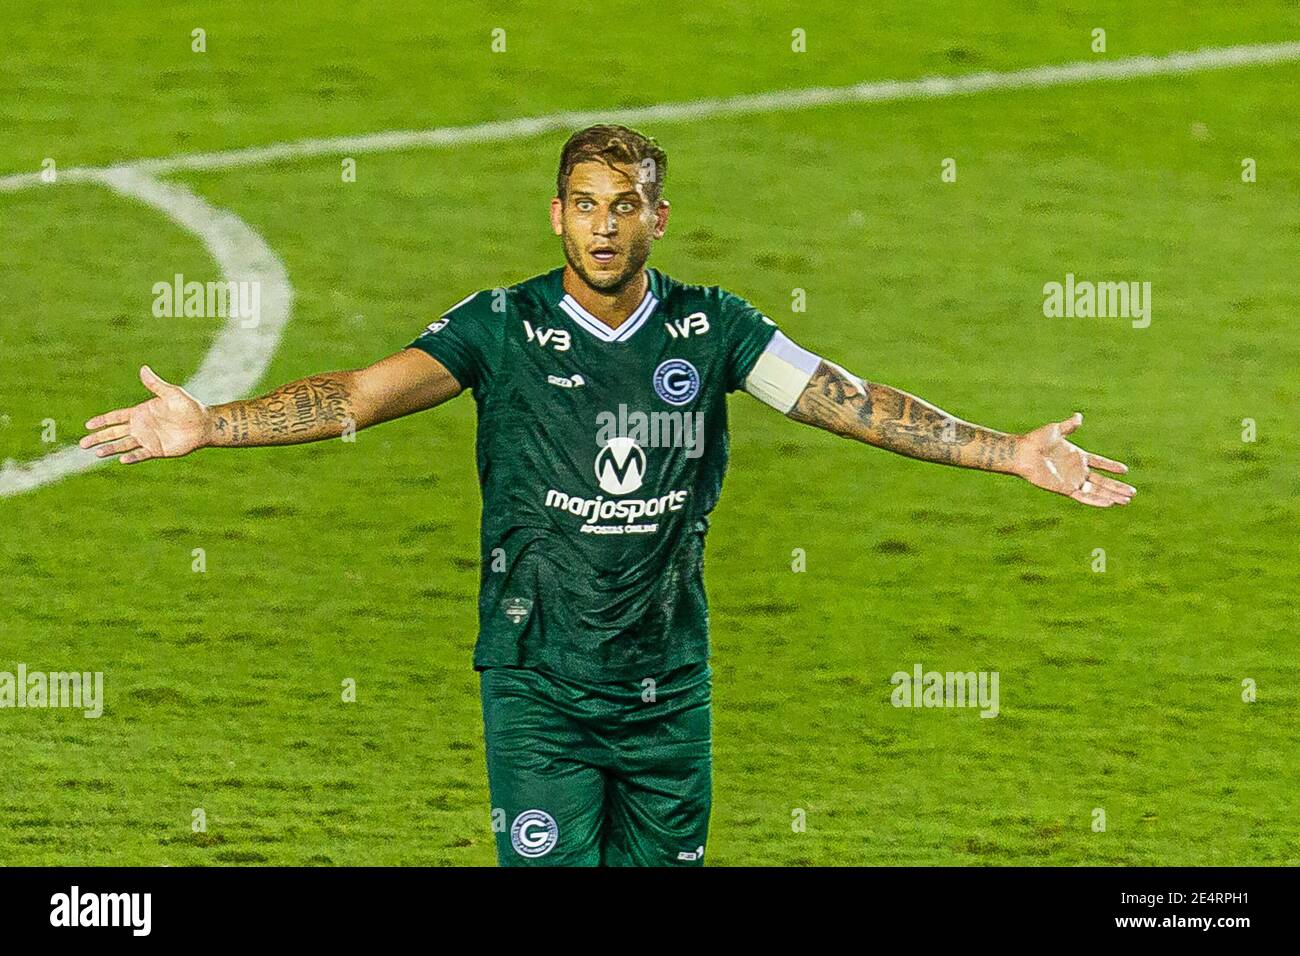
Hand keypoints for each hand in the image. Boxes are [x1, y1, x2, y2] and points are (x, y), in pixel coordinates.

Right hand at [80, 366, 210, 463]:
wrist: (203, 424)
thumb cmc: (189, 406)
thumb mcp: (171, 393)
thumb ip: (155, 384)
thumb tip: (143, 368)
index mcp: (140, 412)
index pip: (116, 417)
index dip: (102, 421)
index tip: (88, 425)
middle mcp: (141, 427)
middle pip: (114, 433)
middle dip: (99, 437)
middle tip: (83, 444)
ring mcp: (148, 439)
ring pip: (124, 445)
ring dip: (111, 449)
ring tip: (97, 452)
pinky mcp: (157, 450)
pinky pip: (141, 454)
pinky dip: (132, 457)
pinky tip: (122, 459)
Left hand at [1013, 412, 1134, 506]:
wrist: (1023, 453)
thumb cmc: (1036, 440)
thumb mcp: (1056, 430)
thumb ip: (1069, 425)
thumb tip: (1079, 416)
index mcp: (1077, 456)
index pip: (1099, 463)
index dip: (1111, 466)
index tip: (1125, 470)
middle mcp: (1076, 470)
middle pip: (1102, 481)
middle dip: (1117, 487)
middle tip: (1132, 492)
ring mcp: (1072, 480)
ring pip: (1096, 490)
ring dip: (1111, 495)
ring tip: (1127, 500)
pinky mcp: (1065, 489)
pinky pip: (1084, 496)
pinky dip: (1097, 500)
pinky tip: (1110, 503)